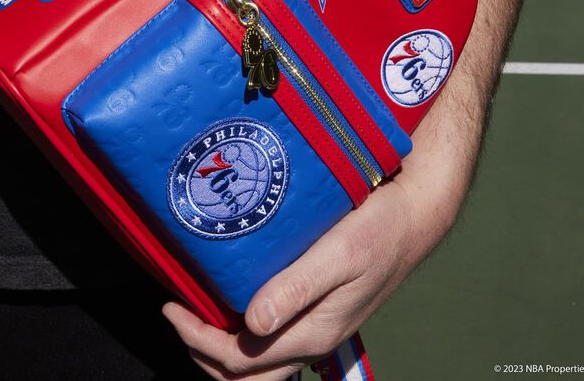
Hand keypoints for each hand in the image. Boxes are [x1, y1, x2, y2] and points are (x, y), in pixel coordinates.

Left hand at [163, 101, 471, 380]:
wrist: (412, 219)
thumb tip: (251, 325)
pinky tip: (232, 304)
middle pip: (246, 376)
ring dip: (221, 351)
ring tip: (196, 314)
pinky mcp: (318, 311)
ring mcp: (315, 328)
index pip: (241, 360)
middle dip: (202, 352)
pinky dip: (243, 336)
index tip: (171, 306)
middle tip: (175, 312)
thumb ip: (296, 289)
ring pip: (259, 366)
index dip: (197, 338)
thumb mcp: (340, 255)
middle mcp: (312, 338)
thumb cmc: (377, 231)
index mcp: (314, 331)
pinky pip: (272, 341)